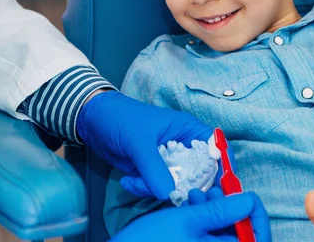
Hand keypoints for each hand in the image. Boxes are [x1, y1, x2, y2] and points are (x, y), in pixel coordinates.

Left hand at [77, 91, 211, 199]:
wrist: (94, 121)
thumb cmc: (122, 119)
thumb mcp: (139, 142)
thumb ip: (154, 169)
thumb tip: (168, 194)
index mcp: (188, 130)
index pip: (215, 149)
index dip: (219, 167)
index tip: (213, 185)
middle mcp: (183, 146)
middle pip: (198, 173)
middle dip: (183, 185)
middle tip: (167, 192)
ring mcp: (168, 160)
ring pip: (176, 184)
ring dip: (155, 188)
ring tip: (134, 180)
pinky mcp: (154, 171)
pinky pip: (158, 187)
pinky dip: (144, 189)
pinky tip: (128, 180)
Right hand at [112, 187, 271, 241]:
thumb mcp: (189, 221)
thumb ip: (223, 210)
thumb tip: (250, 200)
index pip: (258, 239)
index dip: (255, 215)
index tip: (244, 195)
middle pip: (242, 235)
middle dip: (231, 208)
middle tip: (217, 191)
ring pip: (223, 233)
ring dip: (215, 209)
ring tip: (197, 194)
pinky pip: (208, 237)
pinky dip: (203, 218)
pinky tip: (189, 203)